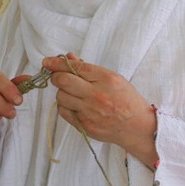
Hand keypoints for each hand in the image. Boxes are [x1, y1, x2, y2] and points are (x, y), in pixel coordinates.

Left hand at [43, 53, 157, 166]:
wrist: (137, 126)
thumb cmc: (126, 100)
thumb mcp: (113, 78)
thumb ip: (89, 69)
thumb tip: (69, 58)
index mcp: (106, 79)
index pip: (75, 68)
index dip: (57, 63)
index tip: (47, 61)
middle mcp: (97, 95)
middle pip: (63, 81)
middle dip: (56, 76)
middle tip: (58, 77)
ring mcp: (90, 112)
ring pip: (61, 97)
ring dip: (62, 92)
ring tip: (73, 93)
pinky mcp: (85, 125)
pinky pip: (64, 112)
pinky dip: (65, 106)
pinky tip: (74, 105)